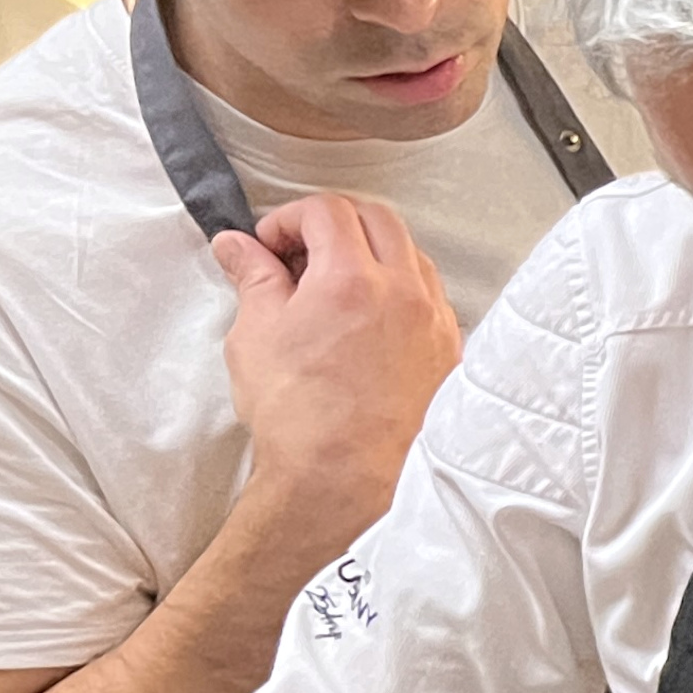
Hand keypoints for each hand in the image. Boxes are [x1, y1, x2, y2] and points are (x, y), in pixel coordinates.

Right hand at [217, 192, 459, 559]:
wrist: (347, 482)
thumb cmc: (301, 417)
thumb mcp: (257, 334)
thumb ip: (254, 278)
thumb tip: (239, 246)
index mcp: (354, 278)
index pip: (328, 210)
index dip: (289, 219)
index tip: (269, 246)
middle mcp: (407, 292)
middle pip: (377, 220)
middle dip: (334, 225)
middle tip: (299, 257)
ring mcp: (437, 322)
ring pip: (411, 256)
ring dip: (372, 256)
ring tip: (332, 291)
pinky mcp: (452, 353)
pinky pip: (431, 300)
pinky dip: (400, 293)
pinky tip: (369, 322)